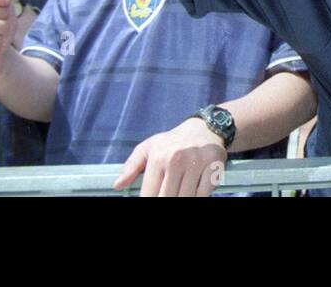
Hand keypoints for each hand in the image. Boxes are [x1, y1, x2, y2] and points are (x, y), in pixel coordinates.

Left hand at [112, 117, 227, 196]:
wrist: (205, 128)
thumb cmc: (172, 142)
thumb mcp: (148, 147)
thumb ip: (131, 167)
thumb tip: (117, 185)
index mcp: (158, 157)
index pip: (149, 195)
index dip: (148, 202)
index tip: (150, 198)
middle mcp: (177, 160)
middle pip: (167, 199)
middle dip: (164, 201)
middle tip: (165, 194)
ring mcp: (197, 164)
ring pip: (186, 199)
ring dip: (181, 198)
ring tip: (177, 192)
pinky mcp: (214, 168)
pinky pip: (203, 195)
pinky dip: (197, 196)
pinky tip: (191, 190)